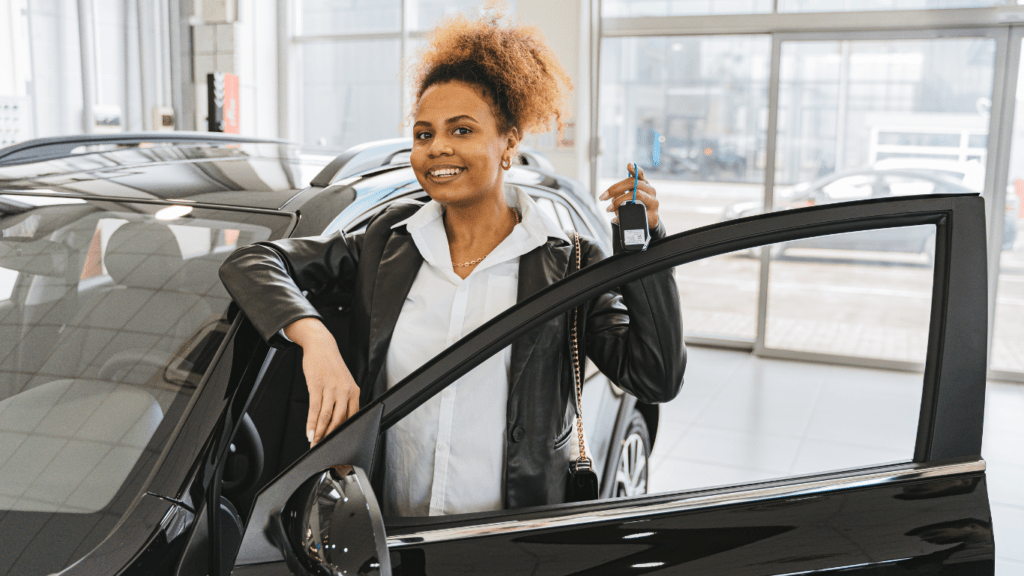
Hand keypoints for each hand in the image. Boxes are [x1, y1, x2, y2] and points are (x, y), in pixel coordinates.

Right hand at [284, 317, 360, 446]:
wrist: (321, 346)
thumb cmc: (331, 365)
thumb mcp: (344, 381)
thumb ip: (344, 399)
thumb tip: (339, 419)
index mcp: (354, 391)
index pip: (352, 417)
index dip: (344, 431)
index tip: (338, 442)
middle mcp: (345, 391)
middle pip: (339, 420)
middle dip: (330, 436)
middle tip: (323, 447)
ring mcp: (331, 388)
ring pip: (326, 417)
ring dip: (319, 433)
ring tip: (314, 443)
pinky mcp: (317, 386)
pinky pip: (315, 409)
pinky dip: (311, 423)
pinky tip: (309, 432)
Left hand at [599, 163, 659, 228]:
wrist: (647, 225)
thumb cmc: (635, 209)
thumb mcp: (628, 200)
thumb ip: (620, 194)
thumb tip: (610, 197)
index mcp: (643, 185)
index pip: (640, 174)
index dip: (634, 169)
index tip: (628, 165)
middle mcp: (650, 191)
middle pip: (634, 183)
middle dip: (615, 189)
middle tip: (602, 197)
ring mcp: (653, 202)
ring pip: (637, 194)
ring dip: (619, 201)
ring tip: (609, 209)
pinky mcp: (653, 214)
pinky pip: (637, 211)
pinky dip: (623, 215)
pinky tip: (616, 218)